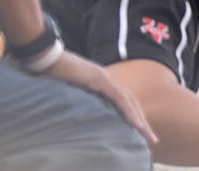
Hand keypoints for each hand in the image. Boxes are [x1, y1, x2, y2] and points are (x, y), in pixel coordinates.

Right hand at [44, 50, 158, 145]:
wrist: (46, 58)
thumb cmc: (54, 75)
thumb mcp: (70, 92)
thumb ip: (80, 101)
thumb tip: (80, 117)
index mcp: (102, 83)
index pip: (123, 102)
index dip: (133, 116)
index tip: (140, 132)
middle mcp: (107, 79)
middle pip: (131, 102)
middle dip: (142, 121)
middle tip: (152, 139)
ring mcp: (105, 78)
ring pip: (129, 101)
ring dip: (140, 120)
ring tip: (148, 136)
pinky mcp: (100, 79)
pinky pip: (118, 98)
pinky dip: (129, 111)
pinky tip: (136, 124)